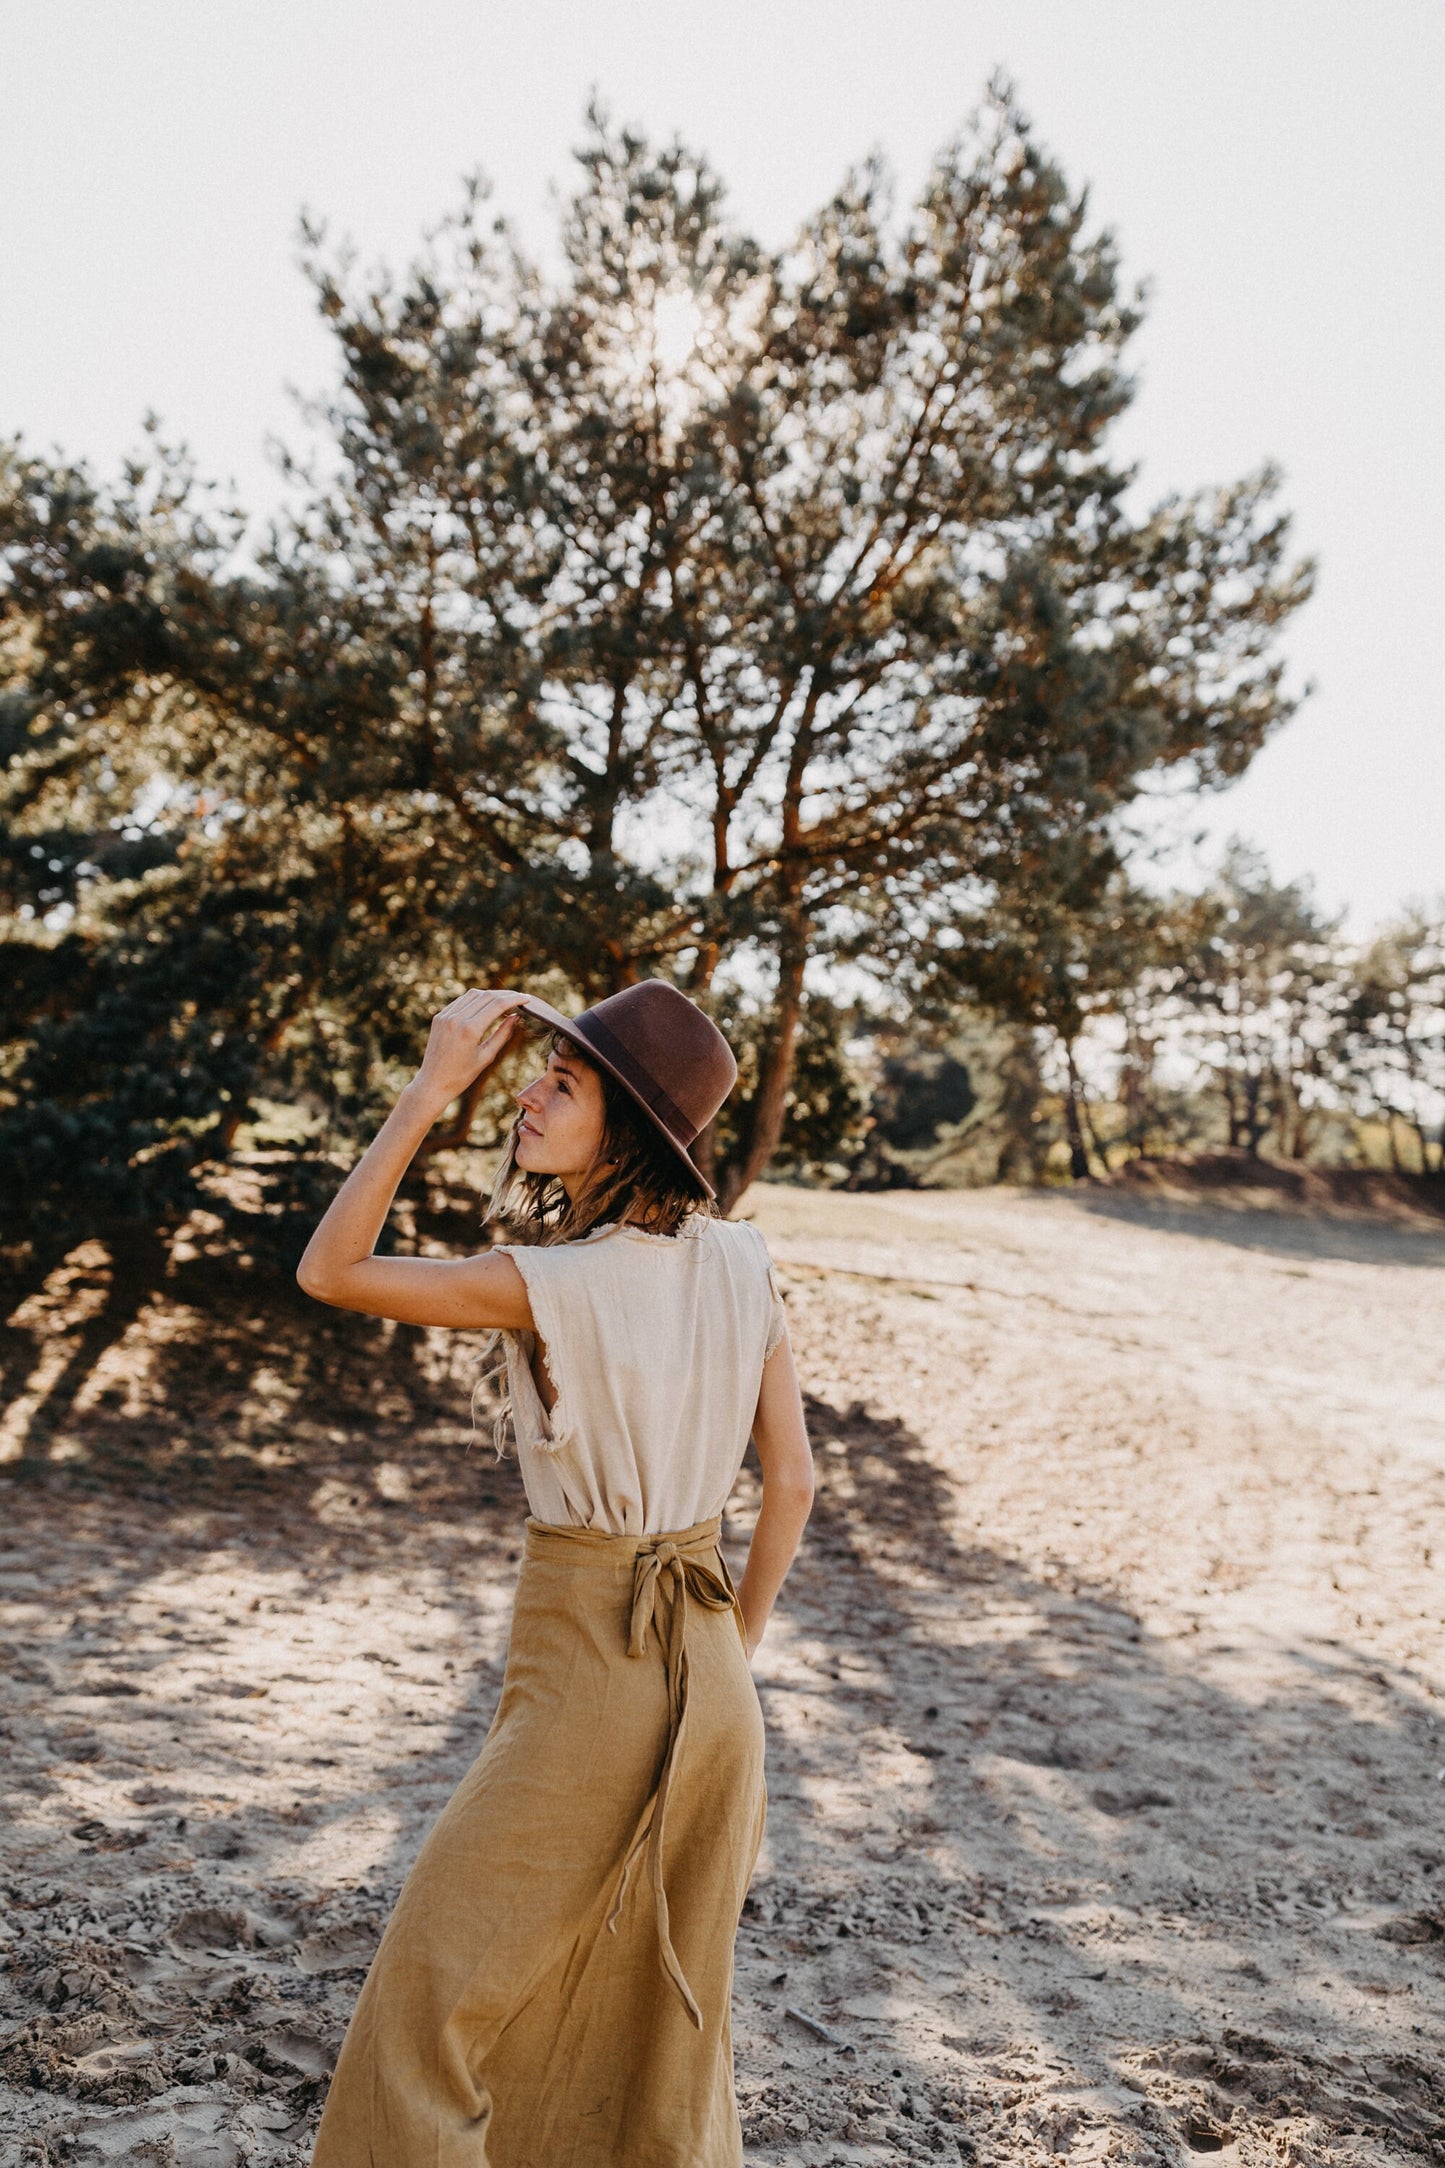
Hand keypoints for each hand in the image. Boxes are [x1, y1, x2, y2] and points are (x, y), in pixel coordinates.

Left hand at [414, 989, 525, 1107]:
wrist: (433, 1083)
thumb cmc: (462, 1076)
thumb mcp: (487, 1056)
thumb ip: (503, 1034)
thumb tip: (516, 1017)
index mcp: (470, 1030)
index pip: (497, 1004)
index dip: (514, 999)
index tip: (526, 999)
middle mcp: (456, 1019)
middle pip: (486, 996)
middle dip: (505, 995)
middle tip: (519, 998)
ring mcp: (445, 1016)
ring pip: (473, 995)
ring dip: (490, 995)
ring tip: (504, 1001)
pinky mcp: (439, 1017)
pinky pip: (460, 1001)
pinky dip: (475, 1000)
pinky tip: (484, 1005)